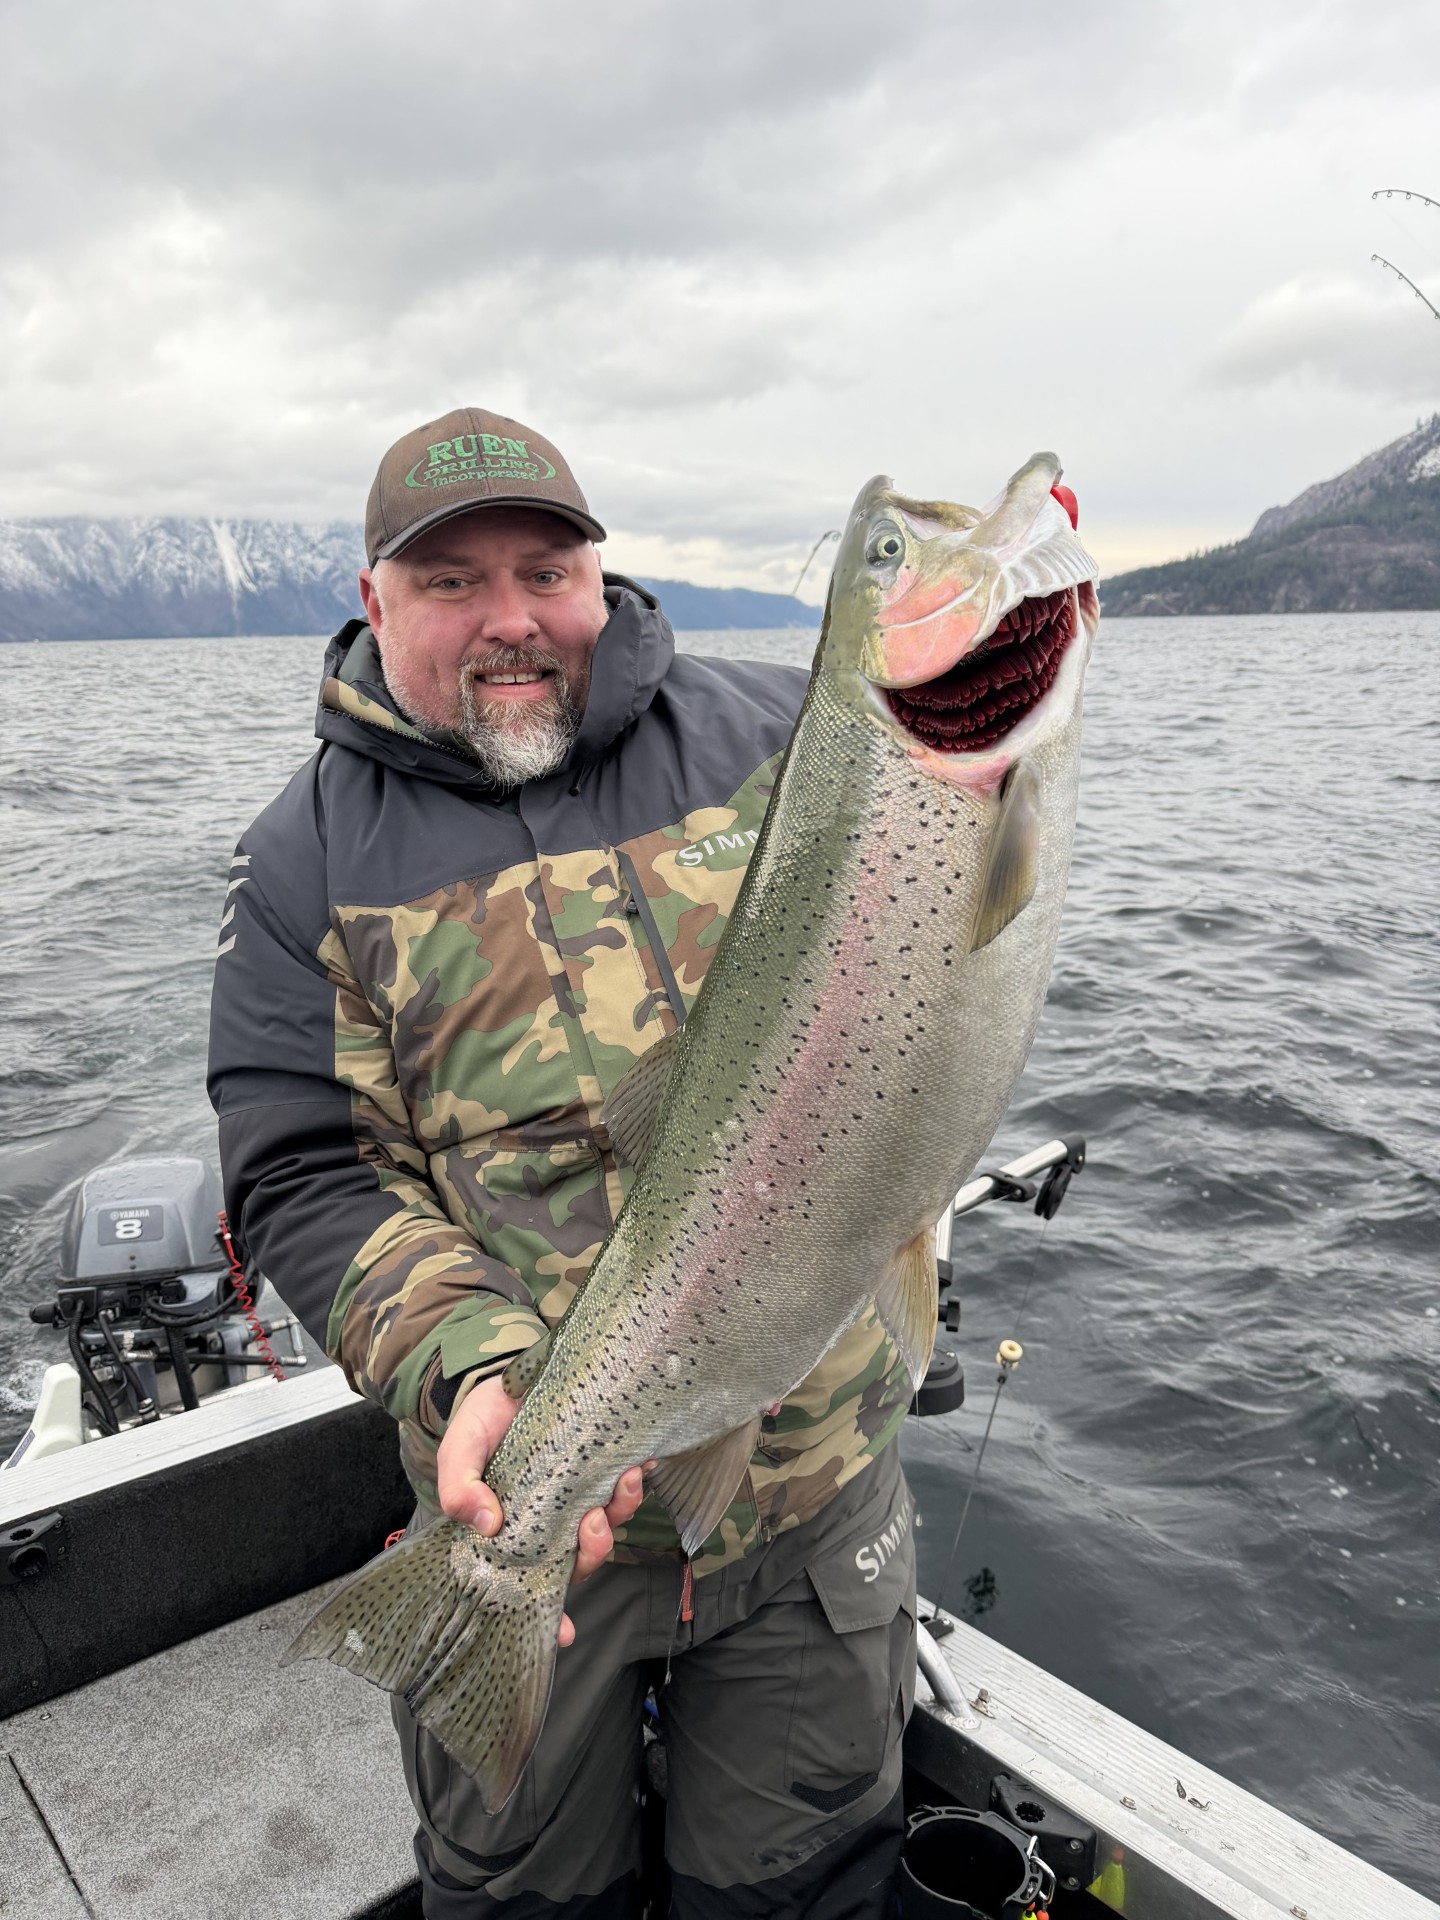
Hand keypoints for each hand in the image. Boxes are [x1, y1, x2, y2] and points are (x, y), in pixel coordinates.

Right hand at [435, 1373, 647, 1646]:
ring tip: (625, 1478)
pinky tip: (641, 1461)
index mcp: (515, 1534)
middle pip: (582, 1559)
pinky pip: (625, 1483)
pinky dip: (636, 1478)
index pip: (534, 1587)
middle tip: (592, 1518)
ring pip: (610, 1524)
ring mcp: (579, 1496)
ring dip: (622, 1510)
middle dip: (595, 1549)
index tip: (566, 1632)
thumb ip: (459, 1486)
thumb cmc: (480, 1424)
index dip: (550, 1615)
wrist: (508, 1376)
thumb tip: (485, 1523)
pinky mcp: (601, 1465)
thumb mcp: (459, 1451)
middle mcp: (551, 1524)